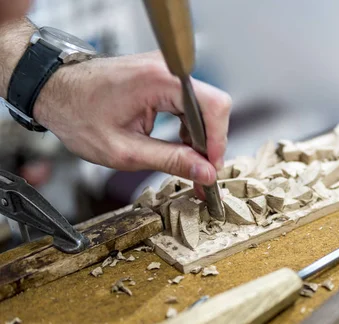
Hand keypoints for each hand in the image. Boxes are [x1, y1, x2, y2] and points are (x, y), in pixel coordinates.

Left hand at [33, 51, 230, 192]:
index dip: (218, 141)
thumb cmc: (78, 115)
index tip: (211, 168)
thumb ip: (171, 161)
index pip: (213, 107)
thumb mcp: (126, 151)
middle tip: (200, 172)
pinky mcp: (162, 77)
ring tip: (187, 163)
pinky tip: (179, 146)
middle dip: (210, 143)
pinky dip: (189, 128)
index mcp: (158, 81)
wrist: (54, 91)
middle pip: (213, 106)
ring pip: (204, 106)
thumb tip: (205, 172)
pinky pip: (190, 103)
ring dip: (200, 138)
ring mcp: (165, 70)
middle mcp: (166, 69)